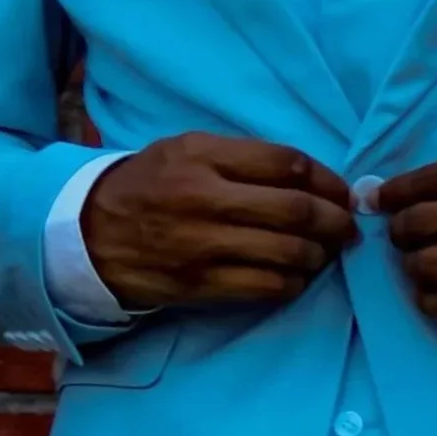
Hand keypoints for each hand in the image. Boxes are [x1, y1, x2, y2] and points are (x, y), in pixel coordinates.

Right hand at [82, 133, 357, 310]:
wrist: (88, 234)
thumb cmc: (148, 184)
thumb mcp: (185, 149)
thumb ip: (241, 156)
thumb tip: (308, 176)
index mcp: (203, 155)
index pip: (286, 162)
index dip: (327, 179)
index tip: (342, 191)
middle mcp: (204, 197)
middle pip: (295, 210)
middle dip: (336, 220)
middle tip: (348, 227)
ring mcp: (202, 245)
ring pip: (288, 252)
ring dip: (320, 254)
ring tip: (326, 252)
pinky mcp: (199, 284)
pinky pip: (266, 287)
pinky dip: (294, 282)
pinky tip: (297, 276)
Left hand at [378, 141, 436, 323]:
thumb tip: (424, 187)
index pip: (436, 178)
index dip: (396, 191)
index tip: (380, 200)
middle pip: (426, 223)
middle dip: (400, 231)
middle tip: (400, 235)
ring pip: (436, 266)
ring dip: (414, 268)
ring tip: (418, 266)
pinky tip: (436, 298)